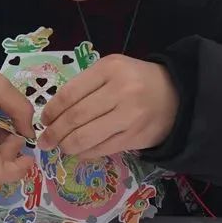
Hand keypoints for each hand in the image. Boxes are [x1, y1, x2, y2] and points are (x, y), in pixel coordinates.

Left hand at [38, 55, 177, 159]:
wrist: (176, 95)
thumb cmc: (136, 80)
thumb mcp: (112, 70)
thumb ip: (86, 86)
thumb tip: (54, 113)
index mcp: (110, 69)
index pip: (70, 93)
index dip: (52, 110)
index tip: (44, 120)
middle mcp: (120, 91)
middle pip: (76, 117)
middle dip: (55, 132)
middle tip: (45, 141)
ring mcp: (130, 116)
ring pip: (86, 137)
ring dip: (67, 146)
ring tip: (61, 147)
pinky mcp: (136, 137)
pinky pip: (102, 149)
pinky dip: (85, 153)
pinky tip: (79, 152)